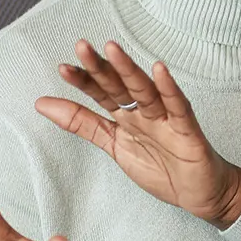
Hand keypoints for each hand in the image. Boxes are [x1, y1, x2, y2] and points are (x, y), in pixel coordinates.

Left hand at [37, 40, 240, 227]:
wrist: (199, 194)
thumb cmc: (162, 168)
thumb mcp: (113, 145)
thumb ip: (81, 123)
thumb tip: (41, 103)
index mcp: (127, 116)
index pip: (101, 93)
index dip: (83, 81)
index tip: (63, 68)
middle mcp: (145, 113)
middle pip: (120, 86)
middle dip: (101, 67)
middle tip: (82, 47)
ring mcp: (167, 119)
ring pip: (146, 91)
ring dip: (129, 70)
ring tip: (112, 50)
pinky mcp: (188, 131)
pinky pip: (178, 107)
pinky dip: (169, 89)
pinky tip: (159, 70)